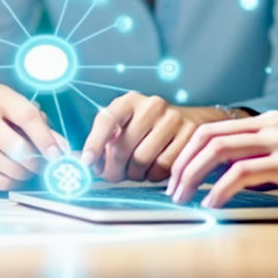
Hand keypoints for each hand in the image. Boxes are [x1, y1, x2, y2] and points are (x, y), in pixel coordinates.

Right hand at [0, 84, 66, 190]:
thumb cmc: (9, 124)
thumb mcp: (28, 119)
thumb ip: (47, 132)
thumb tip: (63, 152)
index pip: (26, 115)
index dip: (45, 138)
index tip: (57, 154)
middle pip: (16, 145)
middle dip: (35, 161)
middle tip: (42, 166)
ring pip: (9, 166)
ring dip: (24, 173)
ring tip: (25, 168)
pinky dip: (11, 182)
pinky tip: (10, 174)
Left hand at [80, 92, 228, 182]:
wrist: (190, 121)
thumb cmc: (148, 129)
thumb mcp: (125, 125)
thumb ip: (106, 140)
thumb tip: (87, 163)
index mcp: (130, 101)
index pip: (107, 120)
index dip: (94, 143)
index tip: (87, 162)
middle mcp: (152, 105)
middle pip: (123, 148)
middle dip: (114, 169)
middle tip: (114, 175)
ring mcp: (173, 119)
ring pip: (142, 160)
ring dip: (135, 174)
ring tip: (136, 171)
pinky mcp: (190, 134)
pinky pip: (164, 167)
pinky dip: (154, 176)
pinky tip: (153, 170)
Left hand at [167, 110, 277, 208]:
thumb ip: (261, 163)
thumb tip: (224, 182)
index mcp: (270, 121)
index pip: (213, 129)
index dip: (187, 151)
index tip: (176, 176)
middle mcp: (272, 125)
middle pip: (208, 136)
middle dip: (182, 163)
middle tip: (171, 190)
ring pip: (218, 151)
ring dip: (193, 176)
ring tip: (182, 198)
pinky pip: (241, 173)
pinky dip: (219, 189)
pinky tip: (211, 204)